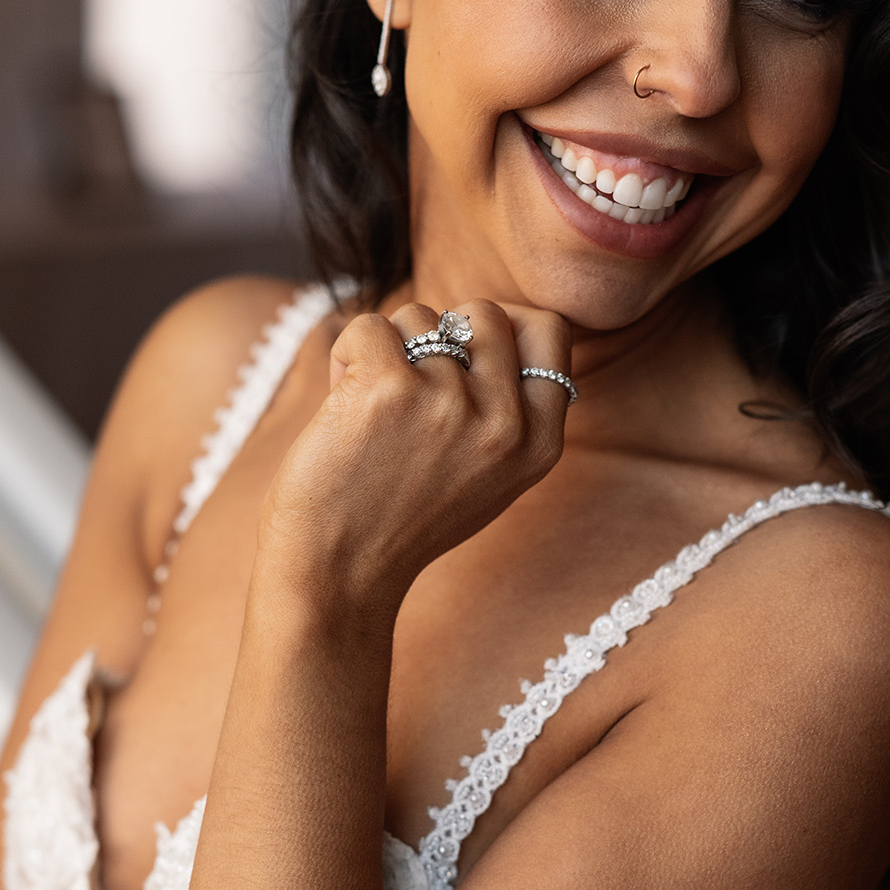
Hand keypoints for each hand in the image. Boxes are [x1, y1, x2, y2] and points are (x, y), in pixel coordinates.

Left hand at [257, 298, 573, 610]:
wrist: (339, 575)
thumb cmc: (402, 522)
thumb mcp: (487, 477)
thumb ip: (508, 410)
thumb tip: (500, 319)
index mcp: (538, 444)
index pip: (550, 332)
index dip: (506, 324)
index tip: (467, 346)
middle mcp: (504, 423)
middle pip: (484, 314)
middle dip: (439, 333)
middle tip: (408, 386)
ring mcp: (450, 404)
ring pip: (421, 317)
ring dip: (387, 351)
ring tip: (371, 412)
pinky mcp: (389, 390)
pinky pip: (369, 326)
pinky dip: (346, 356)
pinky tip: (341, 404)